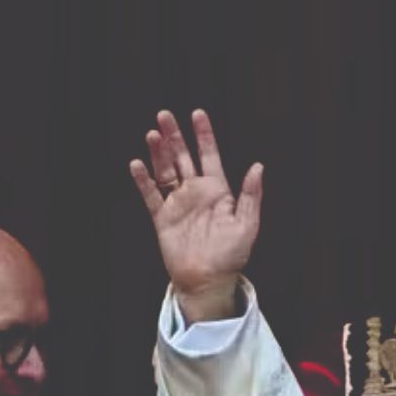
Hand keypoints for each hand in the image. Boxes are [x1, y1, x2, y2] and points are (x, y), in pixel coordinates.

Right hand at [127, 108, 264, 322]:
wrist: (208, 281)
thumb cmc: (231, 256)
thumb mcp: (248, 224)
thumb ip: (251, 195)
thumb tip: (257, 166)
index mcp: (218, 191)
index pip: (209, 155)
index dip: (204, 135)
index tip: (198, 114)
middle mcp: (196, 193)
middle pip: (183, 157)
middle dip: (175, 136)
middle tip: (164, 115)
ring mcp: (178, 204)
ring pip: (165, 171)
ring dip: (159, 152)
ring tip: (152, 133)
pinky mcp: (163, 219)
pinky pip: (151, 195)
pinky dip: (144, 180)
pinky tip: (138, 164)